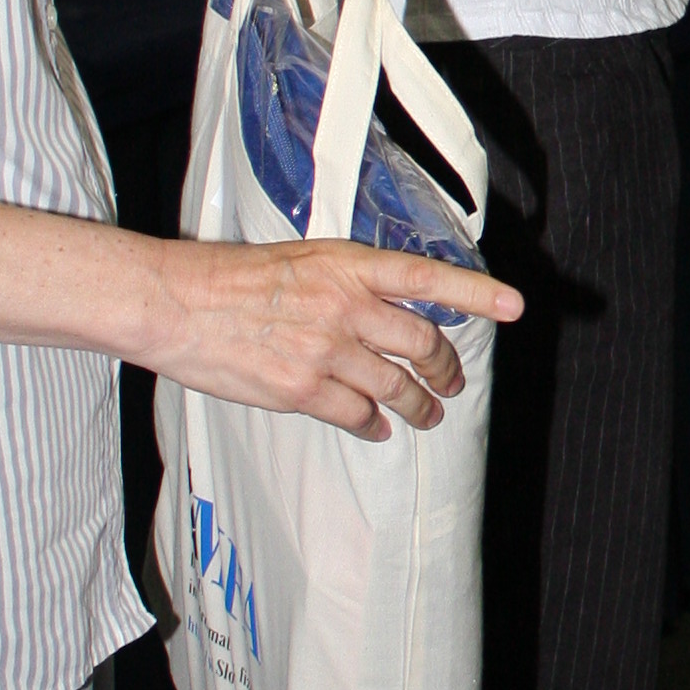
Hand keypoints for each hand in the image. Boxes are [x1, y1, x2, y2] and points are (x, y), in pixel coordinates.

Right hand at [146, 238, 519, 441]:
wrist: (176, 303)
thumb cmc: (230, 279)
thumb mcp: (300, 261)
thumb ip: (345, 282)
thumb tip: (380, 307)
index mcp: (347, 266)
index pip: (427, 277)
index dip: (475, 293)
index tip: (513, 306)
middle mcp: (345, 306)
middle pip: (421, 342)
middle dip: (444, 368)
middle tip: (451, 382)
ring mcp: (326, 350)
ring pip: (395, 386)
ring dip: (419, 405)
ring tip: (428, 414)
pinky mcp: (302, 389)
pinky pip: (357, 415)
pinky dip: (374, 425)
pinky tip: (377, 428)